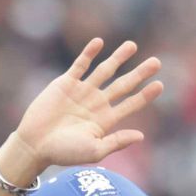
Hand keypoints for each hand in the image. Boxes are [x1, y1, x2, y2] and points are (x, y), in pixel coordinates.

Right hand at [0, 38, 164, 190]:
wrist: (35, 145)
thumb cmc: (64, 153)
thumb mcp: (94, 150)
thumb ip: (117, 142)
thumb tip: (141, 136)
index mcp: (106, 120)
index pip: (131, 104)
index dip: (145, 95)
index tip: (160, 84)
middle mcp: (97, 103)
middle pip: (123, 84)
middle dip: (140, 73)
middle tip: (157, 62)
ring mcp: (82, 92)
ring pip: (104, 70)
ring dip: (118, 58)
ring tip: (133, 45)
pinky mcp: (65, 83)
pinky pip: (80, 65)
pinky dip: (89, 54)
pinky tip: (100, 42)